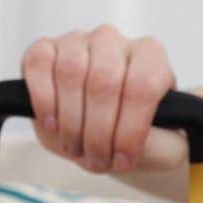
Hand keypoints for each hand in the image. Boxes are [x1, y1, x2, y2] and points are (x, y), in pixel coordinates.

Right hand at [20, 26, 185, 175]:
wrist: (110, 134)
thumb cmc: (142, 137)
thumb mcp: (163, 148)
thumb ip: (158, 142)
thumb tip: (139, 138)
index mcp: (150, 57)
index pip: (141, 87)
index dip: (129, 130)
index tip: (123, 160)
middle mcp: (114, 42)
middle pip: (103, 82)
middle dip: (98, 132)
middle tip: (98, 161)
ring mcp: (78, 41)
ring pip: (71, 74)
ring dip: (71, 122)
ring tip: (77, 147)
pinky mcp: (46, 49)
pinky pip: (39, 65)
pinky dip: (43, 99)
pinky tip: (52, 125)